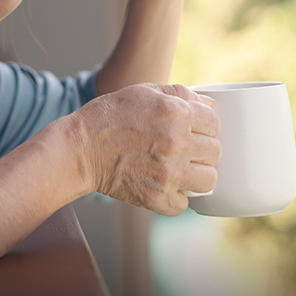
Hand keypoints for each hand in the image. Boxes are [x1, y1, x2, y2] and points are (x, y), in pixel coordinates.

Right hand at [73, 83, 219, 215]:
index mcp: (177, 113)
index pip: (215, 123)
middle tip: (183, 150)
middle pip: (215, 152)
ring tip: (179, 171)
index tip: (193, 131)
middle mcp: (177, 143)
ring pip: (209, 181)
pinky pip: (183, 204)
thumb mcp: (144, 91)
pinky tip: (162, 186)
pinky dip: (175, 198)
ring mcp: (168, 173)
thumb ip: (181, 94)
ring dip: (196, 176)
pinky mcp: (157, 197)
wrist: (79, 148)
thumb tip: (209, 105)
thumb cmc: (109, 116)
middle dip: (202, 150)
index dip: (205, 126)